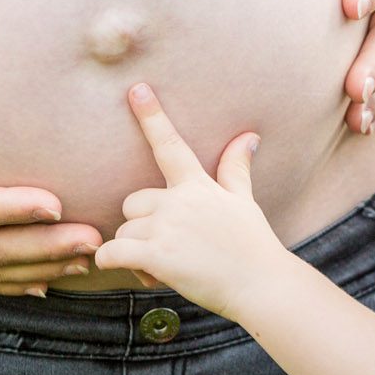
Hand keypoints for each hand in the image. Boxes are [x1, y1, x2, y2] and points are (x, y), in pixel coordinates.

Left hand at [91, 83, 285, 317]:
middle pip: (132, 202)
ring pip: (124, 232)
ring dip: (135, 251)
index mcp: (197, 185)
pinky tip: (142, 275)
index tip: (136, 89)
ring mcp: (166, 227)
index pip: (170, 144)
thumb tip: (249, 136)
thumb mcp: (245, 202)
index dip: (152, 116)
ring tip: (166, 268)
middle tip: (169, 248)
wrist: (262, 285)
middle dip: (141, 225)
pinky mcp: (157, 256)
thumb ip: (236, 168)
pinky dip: (114, 264)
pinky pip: (112, 253)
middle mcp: (178, 201)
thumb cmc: (253, 245)